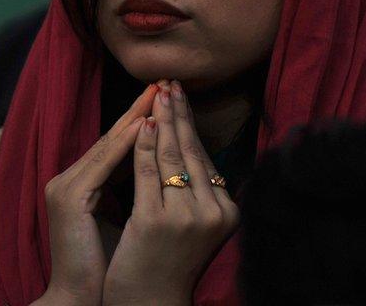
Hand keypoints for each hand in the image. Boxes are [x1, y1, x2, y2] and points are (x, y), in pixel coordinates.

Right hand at [38, 84, 158, 305]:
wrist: (83, 299)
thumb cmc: (110, 265)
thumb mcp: (129, 217)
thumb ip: (141, 189)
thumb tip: (173, 167)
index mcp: (84, 182)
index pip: (121, 143)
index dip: (146, 118)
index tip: (171, 98)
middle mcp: (71, 178)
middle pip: (115, 136)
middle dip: (144, 108)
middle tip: (168, 82)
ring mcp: (67, 186)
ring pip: (110, 144)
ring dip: (137, 116)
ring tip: (160, 93)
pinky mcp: (70, 199)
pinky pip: (103, 164)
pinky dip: (125, 144)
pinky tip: (144, 125)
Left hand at [103, 81, 239, 305]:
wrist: (146, 305)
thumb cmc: (166, 263)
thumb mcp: (189, 223)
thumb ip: (194, 191)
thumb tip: (188, 149)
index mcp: (226, 212)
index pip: (204, 158)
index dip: (191, 126)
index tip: (182, 98)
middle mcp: (214, 212)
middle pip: (191, 151)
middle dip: (179, 113)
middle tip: (171, 83)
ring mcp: (186, 217)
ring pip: (172, 156)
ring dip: (162, 119)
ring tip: (157, 93)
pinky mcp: (156, 221)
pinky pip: (147, 172)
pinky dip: (143, 144)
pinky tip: (139, 123)